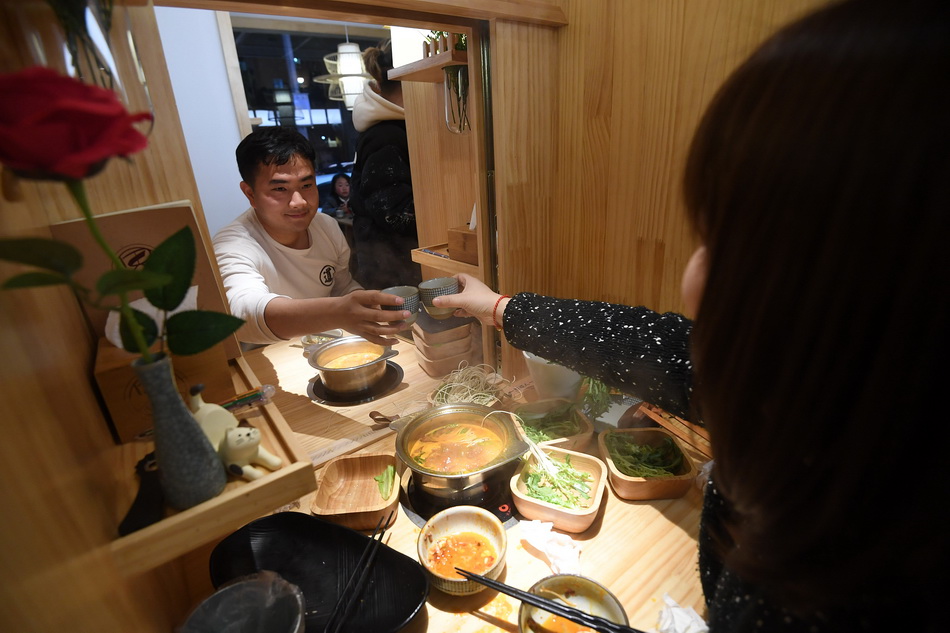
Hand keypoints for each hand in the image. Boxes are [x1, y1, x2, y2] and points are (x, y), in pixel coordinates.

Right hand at [264, 291, 409, 346]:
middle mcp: (358, 313)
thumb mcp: (360, 295)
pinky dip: (386, 342)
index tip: (401, 300)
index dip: (388, 299)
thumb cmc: (351, 302)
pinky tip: (396, 340)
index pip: (374, 298)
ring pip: (377, 330)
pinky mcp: (361, 334)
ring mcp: (359, 325)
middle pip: (377, 316)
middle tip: (407, 314)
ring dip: (392, 329)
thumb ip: (374, 297)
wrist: (335, 314)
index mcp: (357, 299)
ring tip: (404, 326)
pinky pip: (374, 340)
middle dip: (394, 316)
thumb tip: (394, 300)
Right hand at [432, 274, 506, 327]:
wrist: (496, 312)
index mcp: (470, 282)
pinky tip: (455, 314)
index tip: (444, 284)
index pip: (460, 276)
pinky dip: (461, 311)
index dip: (452, 279)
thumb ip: (448, 300)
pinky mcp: (478, 308)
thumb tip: (434, 301)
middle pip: (461, 288)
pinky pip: (467, 309)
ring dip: (456, 302)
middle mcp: (473, 289)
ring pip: (464, 299)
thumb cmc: (481, 301)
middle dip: (452, 292)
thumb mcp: (462, 300)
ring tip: (447, 305)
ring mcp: (476, 299)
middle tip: (443, 295)